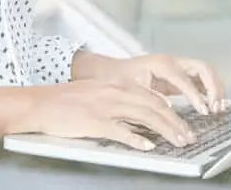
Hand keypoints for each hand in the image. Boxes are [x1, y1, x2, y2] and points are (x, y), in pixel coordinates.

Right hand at [19, 80, 196, 150]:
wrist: (42, 103)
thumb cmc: (68, 100)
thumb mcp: (99, 93)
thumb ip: (121, 101)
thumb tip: (141, 118)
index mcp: (119, 85)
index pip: (154, 97)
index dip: (173, 113)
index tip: (184, 126)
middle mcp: (116, 92)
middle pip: (155, 107)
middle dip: (176, 123)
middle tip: (189, 137)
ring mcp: (107, 107)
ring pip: (145, 117)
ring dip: (166, 131)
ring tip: (179, 142)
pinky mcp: (95, 122)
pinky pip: (121, 131)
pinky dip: (137, 139)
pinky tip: (149, 146)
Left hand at [74, 51, 225, 115]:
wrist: (112, 72)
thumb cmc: (120, 80)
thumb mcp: (132, 89)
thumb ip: (150, 96)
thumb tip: (168, 106)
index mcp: (162, 64)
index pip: (185, 78)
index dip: (196, 95)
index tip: (204, 111)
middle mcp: (173, 62)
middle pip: (203, 68)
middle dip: (214, 87)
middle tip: (216, 108)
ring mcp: (178, 67)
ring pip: (205, 72)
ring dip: (215, 88)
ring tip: (218, 108)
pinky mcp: (179, 75)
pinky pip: (201, 79)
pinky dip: (210, 90)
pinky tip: (211, 105)